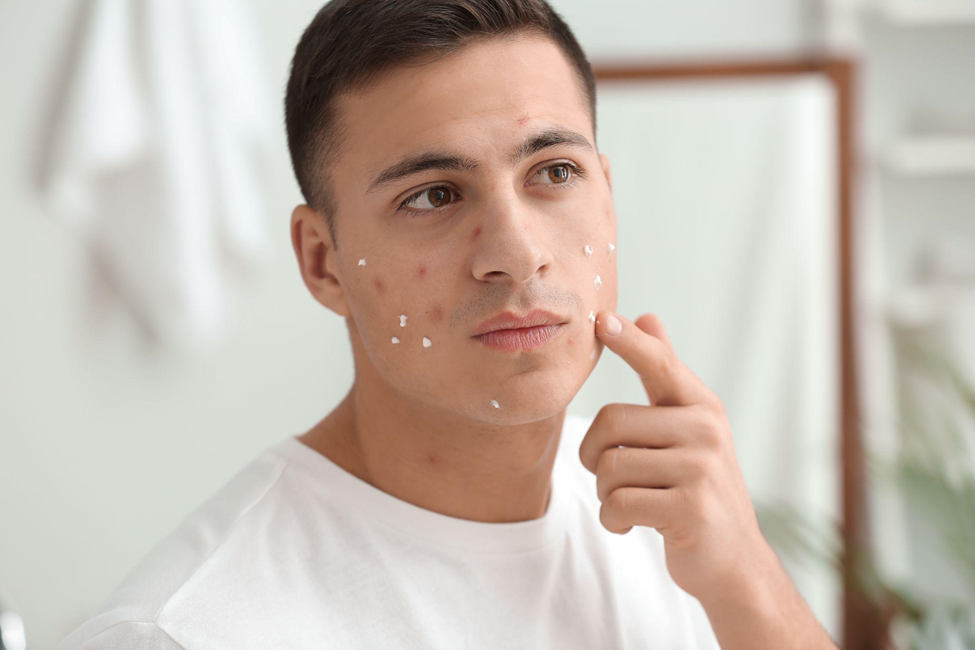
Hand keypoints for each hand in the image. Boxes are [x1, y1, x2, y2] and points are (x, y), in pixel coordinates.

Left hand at [579, 311, 770, 600]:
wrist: (734, 561)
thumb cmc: (699, 489)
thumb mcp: (688, 429)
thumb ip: (666, 376)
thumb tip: (647, 316)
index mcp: (702, 406)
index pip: (659, 364)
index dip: (628, 342)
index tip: (601, 319)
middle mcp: (706, 430)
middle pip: (610, 422)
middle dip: (595, 456)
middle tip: (613, 478)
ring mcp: (701, 469)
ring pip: (609, 467)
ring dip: (606, 494)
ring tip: (633, 503)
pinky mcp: (690, 508)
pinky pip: (618, 504)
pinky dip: (613, 520)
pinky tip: (633, 525)